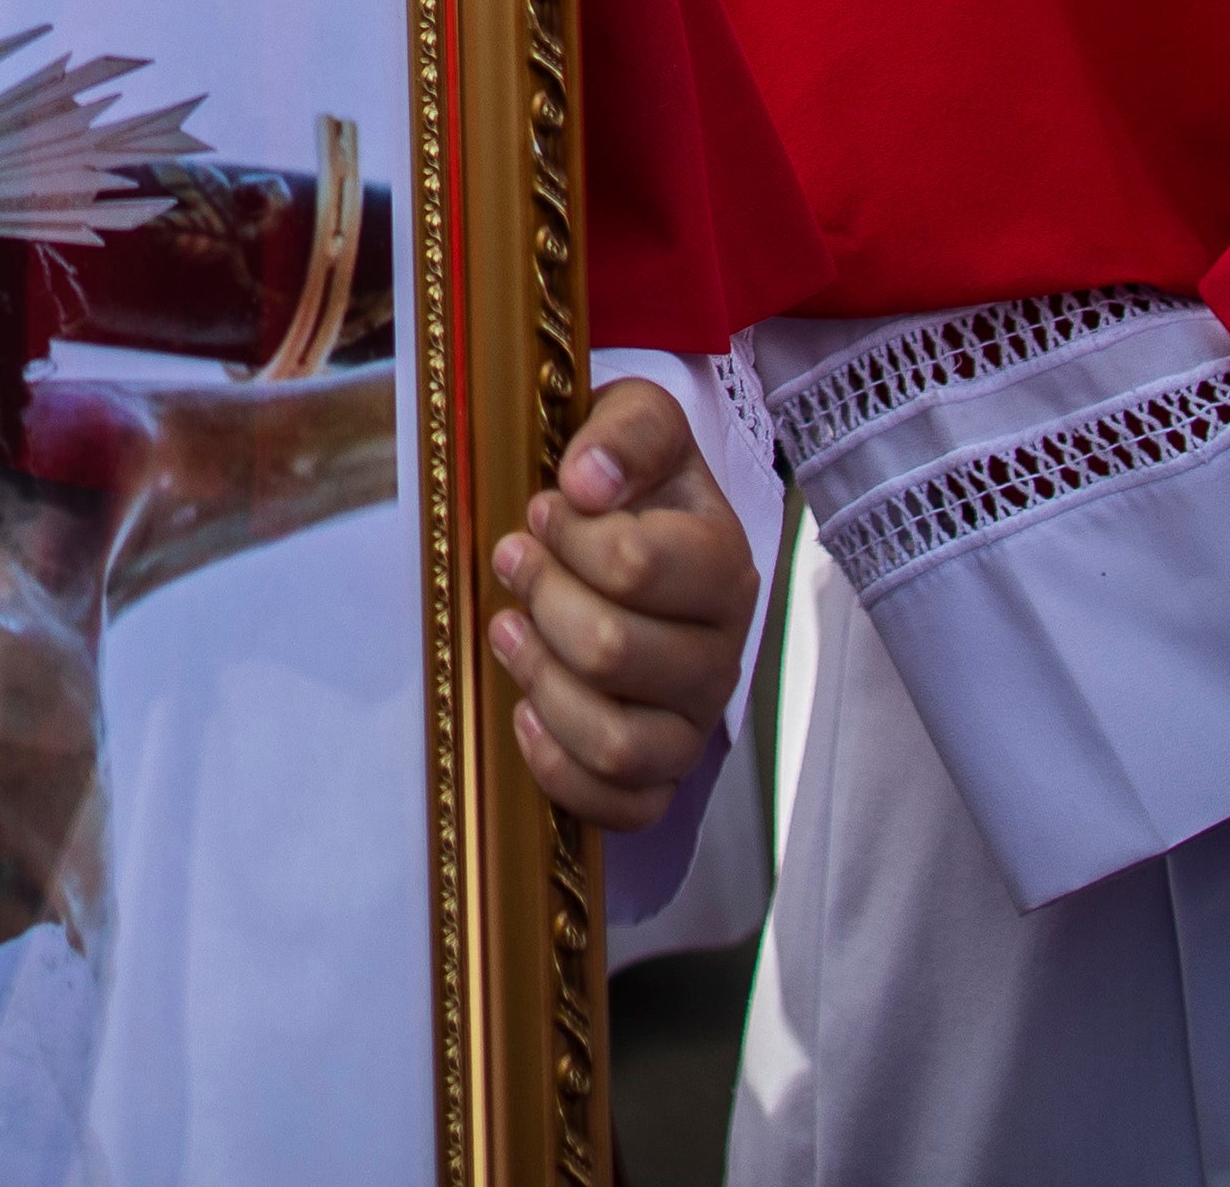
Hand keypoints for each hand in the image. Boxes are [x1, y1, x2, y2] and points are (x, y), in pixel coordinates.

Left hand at [488, 376, 757, 827]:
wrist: (642, 532)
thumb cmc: (632, 482)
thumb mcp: (637, 422)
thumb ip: (624, 430)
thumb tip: (589, 481)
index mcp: (722, 564)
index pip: (634, 567)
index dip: (566, 536)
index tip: (541, 509)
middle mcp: (721, 653)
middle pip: (611, 652)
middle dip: (541, 599)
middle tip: (513, 559)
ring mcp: (694, 722)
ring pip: (617, 741)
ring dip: (539, 680)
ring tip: (507, 628)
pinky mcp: (662, 776)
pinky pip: (621, 807)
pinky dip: (559, 768)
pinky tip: (525, 711)